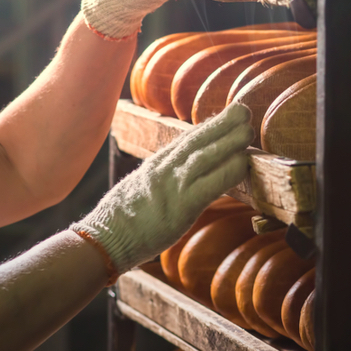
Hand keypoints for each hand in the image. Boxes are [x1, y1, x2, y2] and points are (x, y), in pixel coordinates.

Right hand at [71, 104, 252, 272]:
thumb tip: (173, 176)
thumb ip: (157, 180)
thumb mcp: (138, 191)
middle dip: (222, 123)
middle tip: (244, 109)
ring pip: (204, 156)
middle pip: (195, 140)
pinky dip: (228, 172)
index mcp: (154, 166)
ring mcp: (172, 186)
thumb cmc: (120, 222)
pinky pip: (209, 185)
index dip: (207, 127)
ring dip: (229, 141)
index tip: (225, 117)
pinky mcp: (181, 206)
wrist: (102, 240)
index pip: (184, 140)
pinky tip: (243, 164)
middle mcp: (163, 169)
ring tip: (248, 130)